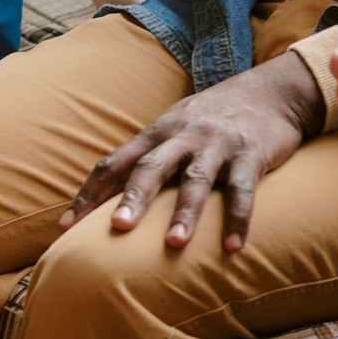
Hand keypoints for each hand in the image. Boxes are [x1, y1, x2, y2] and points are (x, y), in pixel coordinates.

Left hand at [58, 54, 322, 252]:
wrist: (271, 91)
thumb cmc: (213, 117)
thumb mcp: (176, 127)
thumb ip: (147, 158)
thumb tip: (106, 198)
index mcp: (158, 132)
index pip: (116, 161)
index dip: (90, 192)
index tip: (66, 226)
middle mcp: (184, 136)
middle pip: (152, 167)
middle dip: (134, 198)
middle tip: (117, 228)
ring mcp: (217, 144)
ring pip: (196, 179)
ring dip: (185, 212)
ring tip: (174, 243)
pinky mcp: (251, 154)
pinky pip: (243, 190)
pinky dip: (239, 219)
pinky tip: (234, 247)